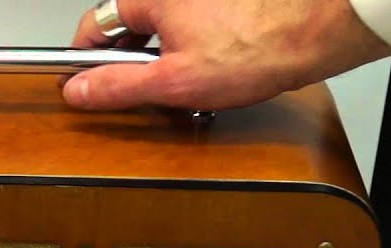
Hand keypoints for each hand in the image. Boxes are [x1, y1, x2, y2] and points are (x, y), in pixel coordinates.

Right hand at [62, 0, 390, 110]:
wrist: (311, 31)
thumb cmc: (255, 47)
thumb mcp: (173, 81)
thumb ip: (119, 86)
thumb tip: (80, 90)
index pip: (95, 24)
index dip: (82, 58)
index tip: (79, 83)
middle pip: (128, 27)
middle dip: (125, 62)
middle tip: (130, 95)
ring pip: (160, 30)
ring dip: (158, 60)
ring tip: (174, 90)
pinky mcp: (223, 7)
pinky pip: (189, 29)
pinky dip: (187, 52)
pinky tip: (204, 76)